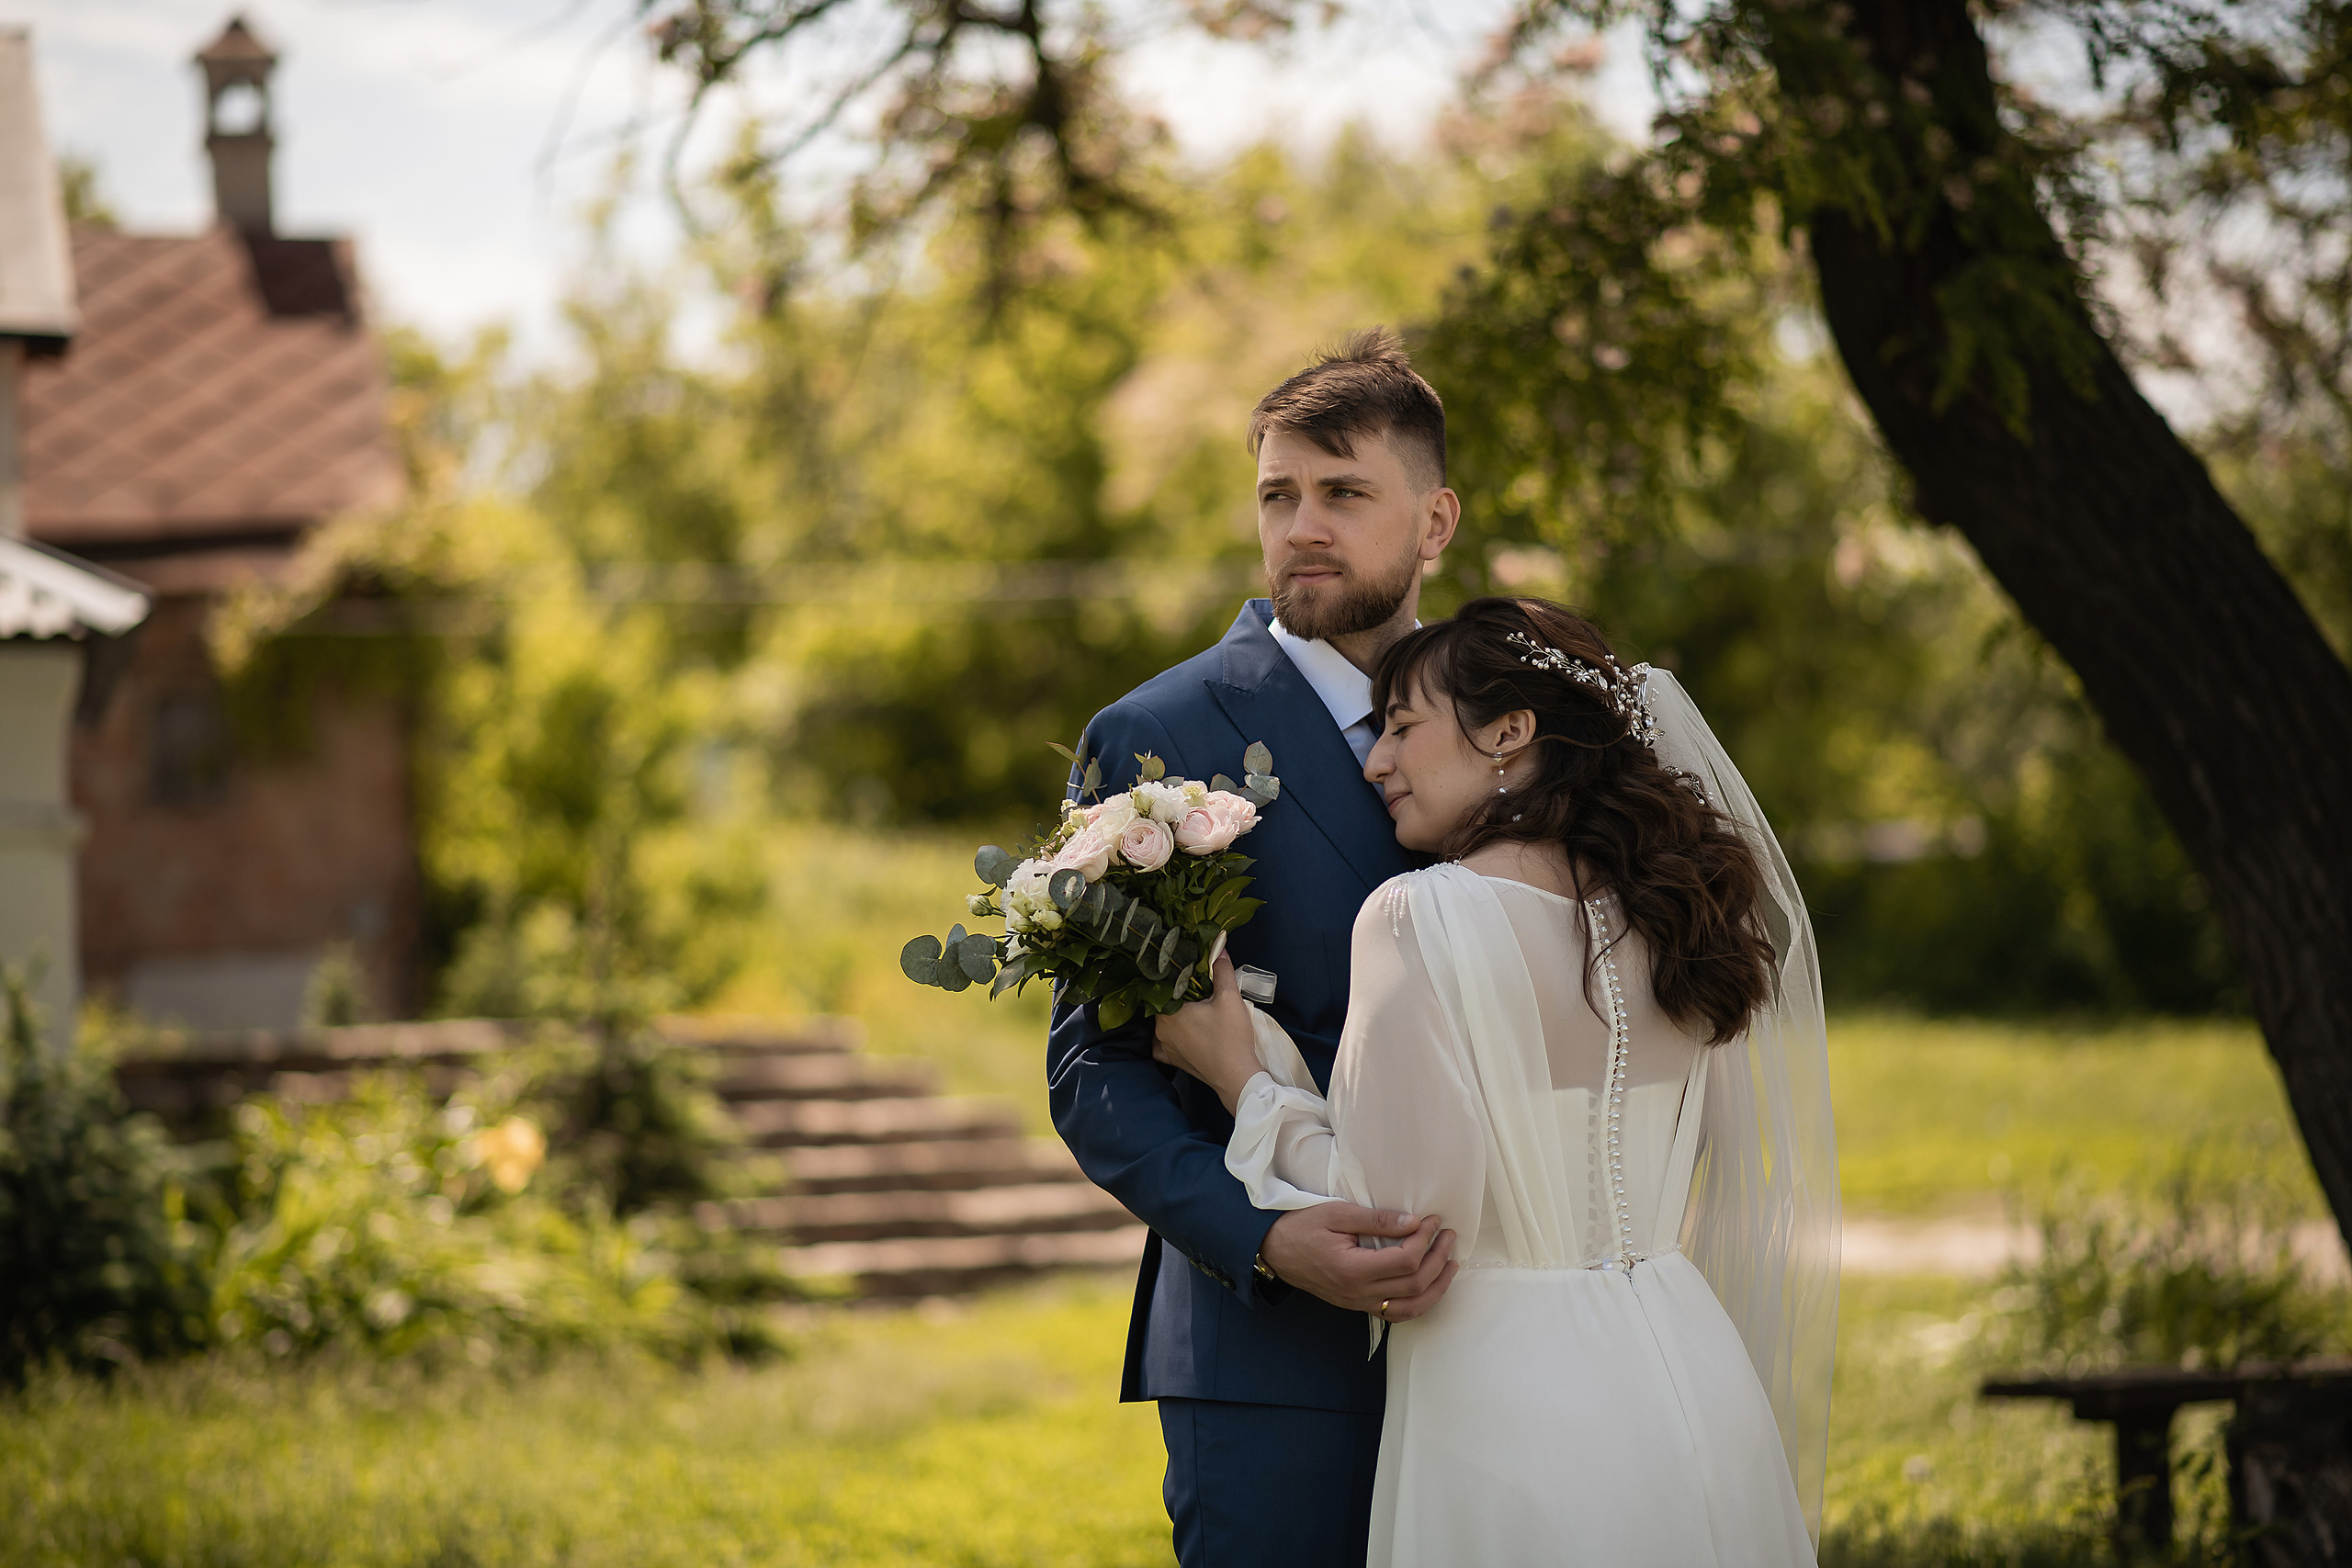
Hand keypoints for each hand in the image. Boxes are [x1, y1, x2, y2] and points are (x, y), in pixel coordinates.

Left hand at [1150, 955, 1260, 1112]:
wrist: (1236, 1077)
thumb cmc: (1231, 1037)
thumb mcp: (1229, 998)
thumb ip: (1221, 971)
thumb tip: (1219, 949)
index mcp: (1168, 1011)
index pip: (1165, 985)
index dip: (1178, 976)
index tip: (1190, 972)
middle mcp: (1160, 1029)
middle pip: (1165, 1003)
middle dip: (1179, 995)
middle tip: (1198, 989)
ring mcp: (1165, 1046)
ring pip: (1164, 1023)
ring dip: (1176, 1015)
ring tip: (1195, 1009)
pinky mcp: (1174, 1061)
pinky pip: (1164, 1045)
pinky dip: (1171, 1037)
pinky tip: (1182, 1033)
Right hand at [1261, 1203, 1459, 1321]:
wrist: (1273, 1249)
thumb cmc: (1302, 1226)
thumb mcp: (1337, 1213)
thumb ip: (1376, 1220)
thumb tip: (1413, 1222)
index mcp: (1353, 1269)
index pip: (1405, 1260)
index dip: (1425, 1239)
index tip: (1432, 1220)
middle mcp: (1359, 1293)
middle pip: (1415, 1284)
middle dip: (1438, 1258)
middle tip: (1447, 1235)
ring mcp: (1359, 1303)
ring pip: (1411, 1307)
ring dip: (1436, 1287)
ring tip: (1451, 1264)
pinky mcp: (1357, 1305)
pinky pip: (1396, 1314)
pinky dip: (1419, 1302)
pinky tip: (1429, 1286)